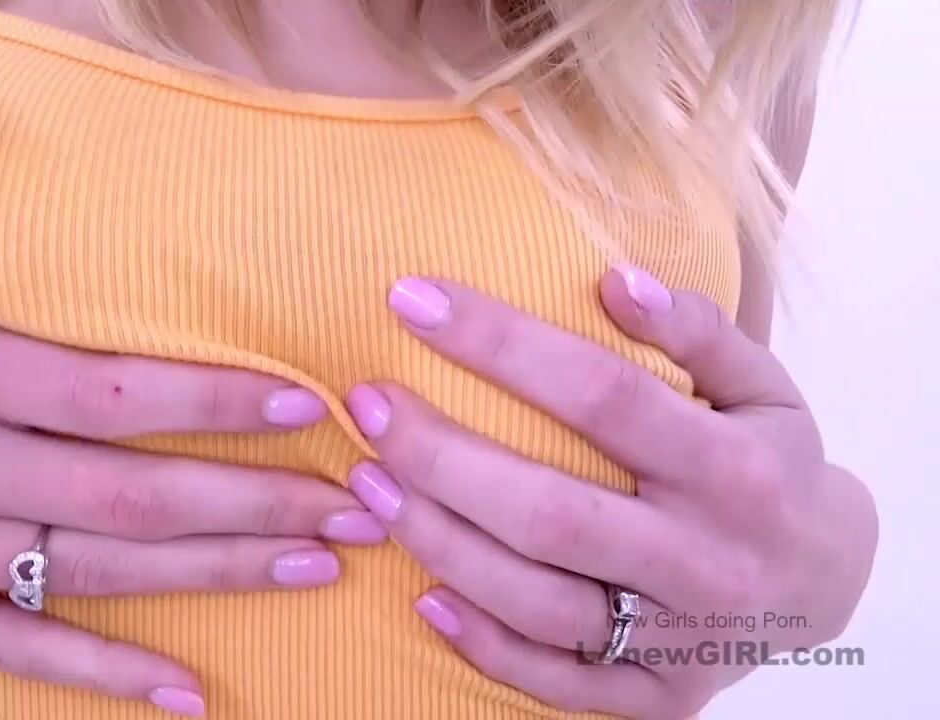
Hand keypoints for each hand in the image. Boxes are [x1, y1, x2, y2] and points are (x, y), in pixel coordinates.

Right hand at [0, 12, 381, 716]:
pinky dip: (106, 675)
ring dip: (219, 572)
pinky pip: (22, 653)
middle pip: (129, 491)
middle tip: (359, 503)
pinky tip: (188, 693)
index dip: (209, 400)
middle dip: (254, 500)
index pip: (102, 391)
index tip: (300, 403)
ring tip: (320, 567)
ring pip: (100, 571)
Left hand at [340, 271, 877, 718]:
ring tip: (370, 484)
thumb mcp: (762, 386)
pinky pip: (558, 682)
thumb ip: (698, 331)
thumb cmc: (770, 462)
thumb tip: (614, 282)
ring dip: (440, 544)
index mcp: (734, 472)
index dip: (501, 346)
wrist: (824, 581)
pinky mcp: (657, 695)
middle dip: (442, 456)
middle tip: (367, 404)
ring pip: (538, 604)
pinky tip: (423, 595)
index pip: (604, 397)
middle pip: (551, 513)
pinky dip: (484, 644)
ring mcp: (680, 639)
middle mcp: (706, 561)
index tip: (413, 301)